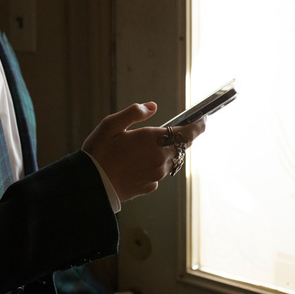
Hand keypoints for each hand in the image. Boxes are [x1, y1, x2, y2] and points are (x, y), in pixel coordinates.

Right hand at [82, 102, 205, 201]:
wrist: (91, 186)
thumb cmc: (99, 153)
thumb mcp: (110, 125)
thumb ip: (134, 113)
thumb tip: (152, 106)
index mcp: (153, 140)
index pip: (188, 133)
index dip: (199, 126)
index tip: (203, 120)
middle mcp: (160, 158)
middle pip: (180, 146)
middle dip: (177, 138)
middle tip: (164, 132)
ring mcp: (156, 174)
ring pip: (170, 160)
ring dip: (164, 152)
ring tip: (141, 149)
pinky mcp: (149, 186)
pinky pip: (158, 173)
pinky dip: (152, 166)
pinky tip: (134, 164)